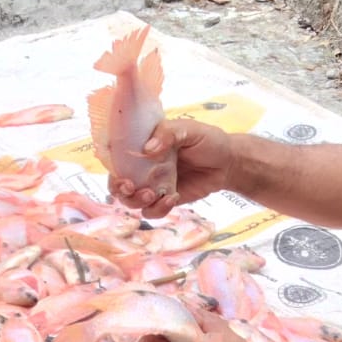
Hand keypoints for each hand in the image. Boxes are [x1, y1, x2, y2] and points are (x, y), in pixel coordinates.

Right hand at [108, 119, 234, 219]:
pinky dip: (159, 209)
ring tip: (153, 194)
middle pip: (119, 184)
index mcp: (144, 146)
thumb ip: (168, 135)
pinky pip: (153, 211)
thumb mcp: (189, 129)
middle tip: (131, 187)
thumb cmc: (208, 140)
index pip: (118, 157)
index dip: (112, 167)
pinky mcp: (165, 200)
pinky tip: (173, 197)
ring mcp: (154, 185)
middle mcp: (144, 168)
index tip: (119, 172)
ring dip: (137, 201)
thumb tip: (147, 150)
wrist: (229, 163)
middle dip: (119, 190)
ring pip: (132, 201)